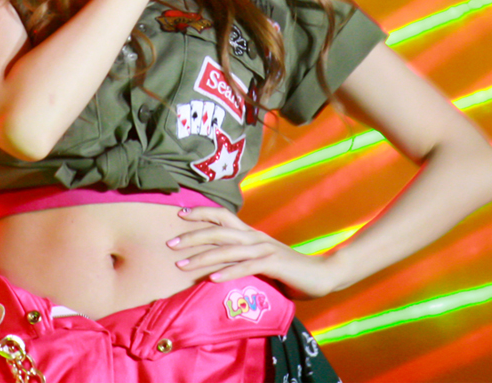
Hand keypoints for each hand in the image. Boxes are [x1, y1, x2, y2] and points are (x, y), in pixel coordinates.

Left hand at [167, 206, 341, 299]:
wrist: (322, 275)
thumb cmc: (289, 270)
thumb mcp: (261, 260)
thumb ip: (243, 258)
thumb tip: (219, 263)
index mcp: (251, 234)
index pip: (222, 216)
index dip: (201, 213)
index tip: (179, 214)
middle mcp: (255, 237)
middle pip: (218, 231)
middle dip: (192, 236)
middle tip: (169, 243)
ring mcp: (264, 250)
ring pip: (227, 250)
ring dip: (202, 257)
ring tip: (181, 265)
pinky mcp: (273, 265)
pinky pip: (246, 268)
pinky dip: (227, 273)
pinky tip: (211, 279)